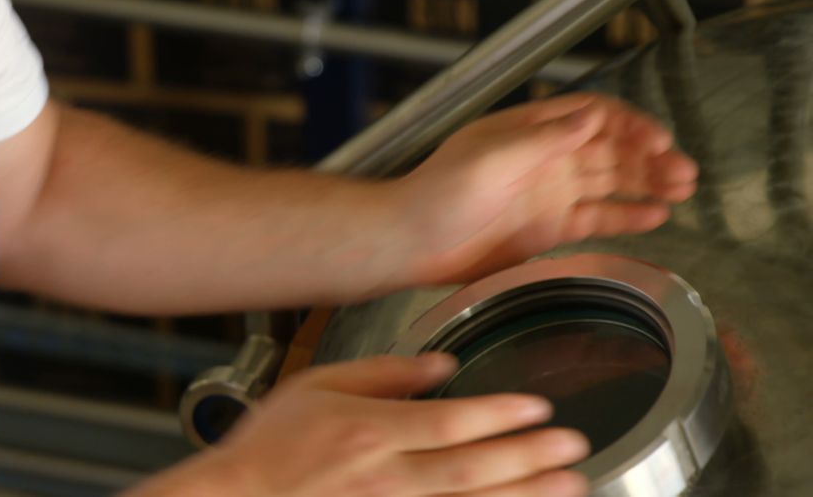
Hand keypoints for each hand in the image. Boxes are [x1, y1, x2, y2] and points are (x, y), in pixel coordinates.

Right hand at [126, 354, 589, 496]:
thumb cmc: (272, 443)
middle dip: (530, 458)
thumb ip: (383, 372)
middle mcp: (385, 477)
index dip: (500, 414)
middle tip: (575, 447)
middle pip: (472, 468)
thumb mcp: (318, 384)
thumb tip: (440, 365)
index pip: (450, 422)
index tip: (539, 407)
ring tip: (570, 486)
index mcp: (369, 431)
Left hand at [394, 93, 697, 284]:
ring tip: (682, 189)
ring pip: (610, 183)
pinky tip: (655, 216)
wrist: (412, 242)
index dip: (628, 124)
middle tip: (683, 171)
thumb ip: (544, 138)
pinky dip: (626, 216)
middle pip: (609, 149)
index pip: (592, 117)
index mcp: (530, 131)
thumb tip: (592, 116)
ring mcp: (549, 194)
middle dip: (649, 156)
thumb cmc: (438, 191)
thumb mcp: (491, 156)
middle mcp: (545, 159)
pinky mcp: (548, 230)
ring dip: (647, 183)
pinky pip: (596, 218)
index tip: (657, 140)